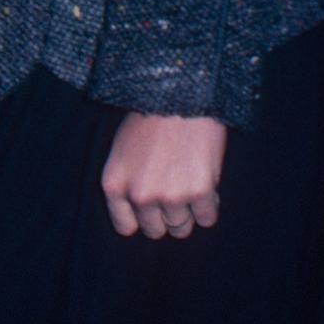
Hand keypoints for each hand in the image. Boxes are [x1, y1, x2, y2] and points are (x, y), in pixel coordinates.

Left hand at [100, 110, 226, 239]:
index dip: (141, 219)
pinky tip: (207, 185)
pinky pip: (207, 218)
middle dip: (165, 216)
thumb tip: (145, 211)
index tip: (151, 209)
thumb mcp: (121, 150)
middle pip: (155, 230)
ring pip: (182, 228)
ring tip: (190, 185)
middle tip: (174, 192)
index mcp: (114, 185)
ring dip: (188, 212)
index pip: (125, 227)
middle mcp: (139, 195)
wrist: (181, 92)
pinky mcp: (200, 192)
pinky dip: (209, 206)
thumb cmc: (149, 115)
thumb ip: (128, 182)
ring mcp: (170, 196)